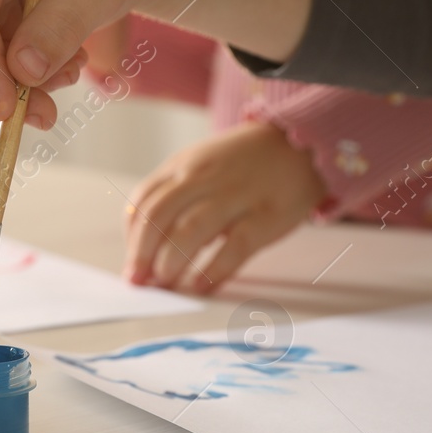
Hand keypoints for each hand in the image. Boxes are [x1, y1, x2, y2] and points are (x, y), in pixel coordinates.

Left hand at [124, 122, 325, 293]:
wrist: (300, 145)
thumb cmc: (243, 164)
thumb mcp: (202, 166)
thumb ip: (176, 198)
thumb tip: (149, 249)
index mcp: (184, 166)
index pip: (144, 200)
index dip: (132, 236)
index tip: (131, 264)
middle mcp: (205, 178)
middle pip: (159, 215)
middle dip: (142, 252)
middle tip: (140, 281)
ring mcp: (236, 195)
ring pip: (191, 230)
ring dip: (171, 262)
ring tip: (165, 284)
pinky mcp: (266, 216)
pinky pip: (234, 247)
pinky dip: (213, 271)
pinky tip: (200, 287)